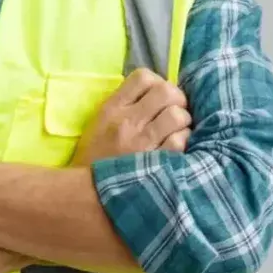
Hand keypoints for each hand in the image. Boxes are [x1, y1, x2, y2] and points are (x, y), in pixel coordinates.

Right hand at [71, 68, 191, 166]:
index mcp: (112, 108)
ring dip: (183, 120)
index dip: (157, 81)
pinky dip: (184, 140)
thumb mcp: (100, 123)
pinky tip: (177, 146)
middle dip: (177, 98)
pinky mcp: (155, 164)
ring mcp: (142, 143)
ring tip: (177, 129)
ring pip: (178, 115)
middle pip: (166, 91)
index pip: (142, 77)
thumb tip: (154, 91)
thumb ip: (124, 105)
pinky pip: (180, 141)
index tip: (158, 95)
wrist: (88, 195)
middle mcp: (128, 121)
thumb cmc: (96, 157)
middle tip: (175, 109)